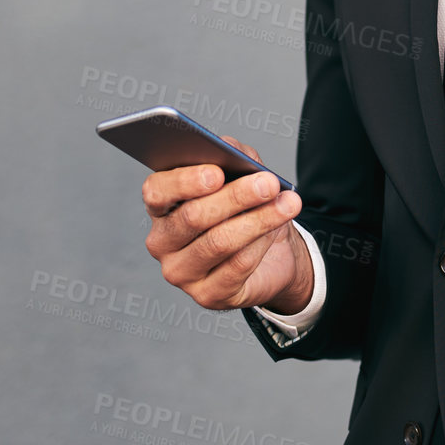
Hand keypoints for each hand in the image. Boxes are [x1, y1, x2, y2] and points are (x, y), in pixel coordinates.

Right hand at [142, 135, 313, 313]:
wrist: (271, 256)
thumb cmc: (245, 210)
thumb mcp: (241, 176)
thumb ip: (233, 156)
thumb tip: (231, 148)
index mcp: (161, 207)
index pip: (156, 192)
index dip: (184, 182)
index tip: (216, 173)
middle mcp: (162, 242)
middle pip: (193, 217)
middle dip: (235, 197)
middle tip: (269, 183)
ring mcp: (181, 273)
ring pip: (218, 242)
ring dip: (259, 219)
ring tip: (288, 202)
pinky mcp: (207, 295)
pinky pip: (237, 266)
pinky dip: (262, 244)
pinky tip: (278, 229)